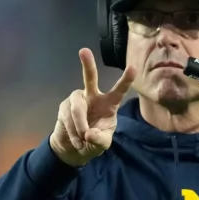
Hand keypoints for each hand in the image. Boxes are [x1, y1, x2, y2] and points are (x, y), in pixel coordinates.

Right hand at [50, 48, 135, 166]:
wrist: (74, 148)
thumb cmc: (94, 141)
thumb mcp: (102, 144)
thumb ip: (100, 139)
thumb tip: (88, 134)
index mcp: (109, 103)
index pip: (119, 90)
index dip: (126, 80)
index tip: (133, 67)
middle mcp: (93, 97)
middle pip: (90, 78)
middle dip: (87, 65)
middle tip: (84, 51)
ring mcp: (77, 100)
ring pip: (77, 109)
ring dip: (80, 126)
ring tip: (83, 140)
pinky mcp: (64, 107)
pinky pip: (67, 118)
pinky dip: (73, 133)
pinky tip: (77, 141)